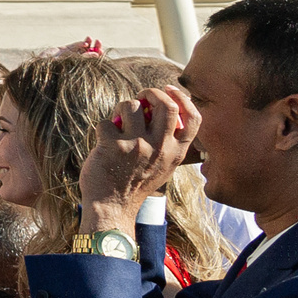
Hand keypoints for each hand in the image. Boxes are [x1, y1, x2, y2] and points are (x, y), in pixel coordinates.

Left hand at [78, 85, 200, 231]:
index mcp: (175, 153)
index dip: (183, 98)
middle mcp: (160, 148)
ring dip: (121, 108)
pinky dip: (104, 127)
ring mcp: (137, 146)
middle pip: (166, 105)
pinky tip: (104, 141)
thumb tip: (161, 107)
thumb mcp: (162, 166)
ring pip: (131, 105)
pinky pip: (106, 121)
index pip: (194, 119)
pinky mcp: (113, 146)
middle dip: (152, 92)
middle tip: (142, 95)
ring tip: (118, 121)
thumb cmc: (135, 183)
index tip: (170, 89)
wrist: (113, 207)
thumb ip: (166, 142)